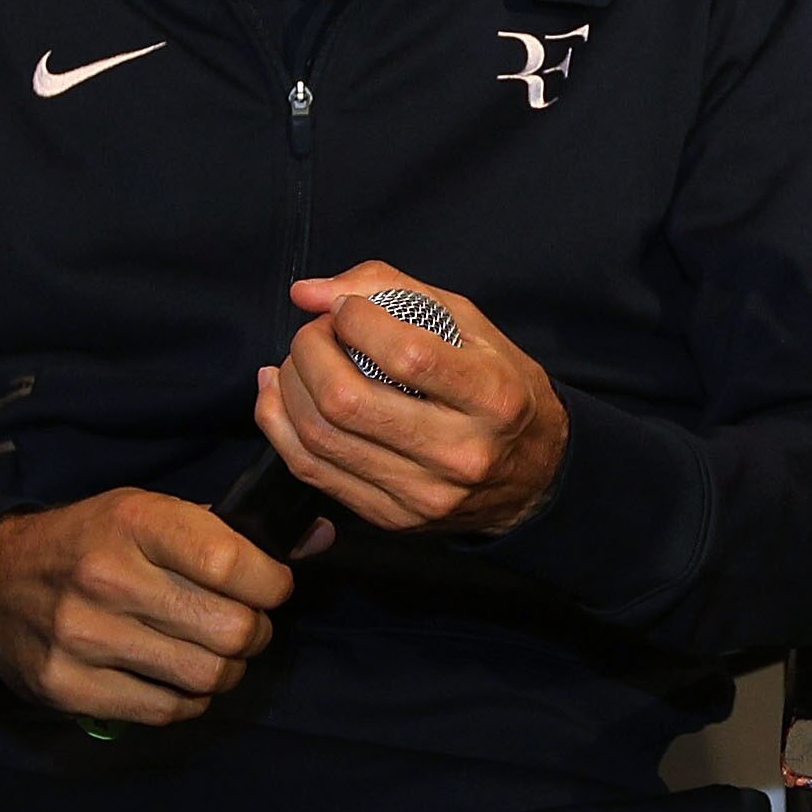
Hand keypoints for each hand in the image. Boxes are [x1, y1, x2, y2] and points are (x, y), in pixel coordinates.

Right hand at [0, 488, 291, 723]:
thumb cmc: (92, 542)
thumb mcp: (150, 512)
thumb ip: (230, 532)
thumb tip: (321, 539)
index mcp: (136, 521)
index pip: (233, 563)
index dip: (272, 585)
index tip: (271, 589)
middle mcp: (107, 577)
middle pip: (229, 629)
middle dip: (254, 634)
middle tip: (244, 628)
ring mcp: (83, 636)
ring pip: (204, 677)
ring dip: (225, 671)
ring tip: (214, 654)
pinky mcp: (67, 685)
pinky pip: (163, 711)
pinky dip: (187, 701)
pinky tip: (178, 679)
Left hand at [255, 264, 569, 536]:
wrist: (532, 476)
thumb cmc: (500, 387)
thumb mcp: (471, 325)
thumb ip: (395, 292)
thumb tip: (310, 293)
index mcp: (493, 397)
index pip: (407, 356)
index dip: (358, 321)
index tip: (349, 309)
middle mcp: (460, 453)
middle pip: (348, 402)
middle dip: (310, 352)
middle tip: (315, 332)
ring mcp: (422, 494)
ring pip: (320, 439)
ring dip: (289, 386)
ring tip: (298, 360)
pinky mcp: (390, 518)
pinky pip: (312, 472)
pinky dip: (280, 426)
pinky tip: (279, 394)